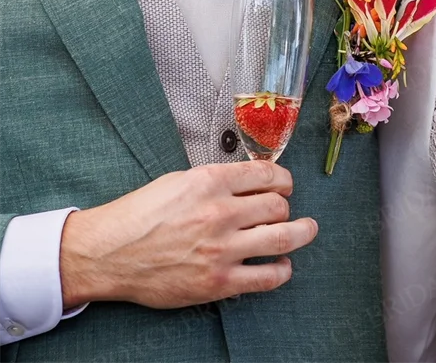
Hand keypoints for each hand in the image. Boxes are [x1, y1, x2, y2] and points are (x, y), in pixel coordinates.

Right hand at [60, 161, 318, 309]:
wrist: (107, 254)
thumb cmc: (141, 214)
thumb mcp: (181, 180)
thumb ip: (218, 180)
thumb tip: (252, 179)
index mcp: (211, 182)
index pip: (268, 174)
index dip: (283, 180)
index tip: (285, 185)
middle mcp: (220, 213)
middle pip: (278, 206)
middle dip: (285, 206)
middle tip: (283, 210)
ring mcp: (221, 249)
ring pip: (283, 237)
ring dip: (301, 233)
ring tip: (306, 230)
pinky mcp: (217, 282)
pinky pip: (266, 277)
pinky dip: (282, 271)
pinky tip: (282, 266)